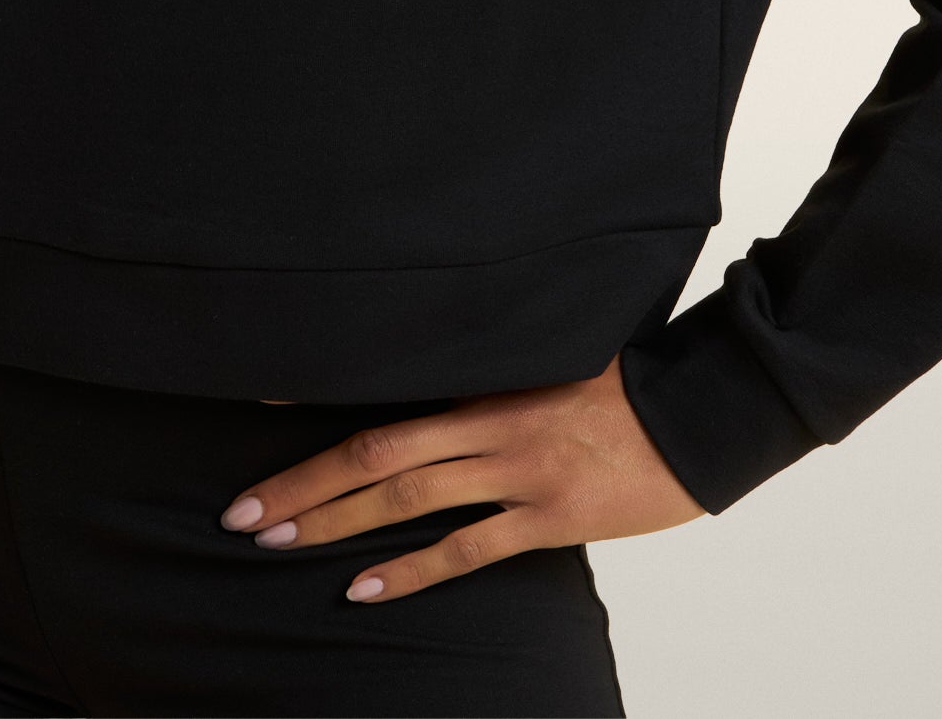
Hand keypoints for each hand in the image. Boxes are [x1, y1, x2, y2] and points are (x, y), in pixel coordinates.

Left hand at [219, 353, 703, 601]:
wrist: (700, 409)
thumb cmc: (626, 378)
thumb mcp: (550, 353)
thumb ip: (491, 368)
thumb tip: (436, 376)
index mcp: (484, 375)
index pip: (382, 385)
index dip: (315, 396)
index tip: (253, 405)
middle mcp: (488, 420)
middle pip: (374, 451)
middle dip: (301, 484)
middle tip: (241, 512)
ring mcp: (517, 471)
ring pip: (405, 498)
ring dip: (334, 523)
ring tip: (277, 542)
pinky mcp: (550, 518)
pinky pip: (465, 549)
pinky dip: (409, 570)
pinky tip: (361, 588)